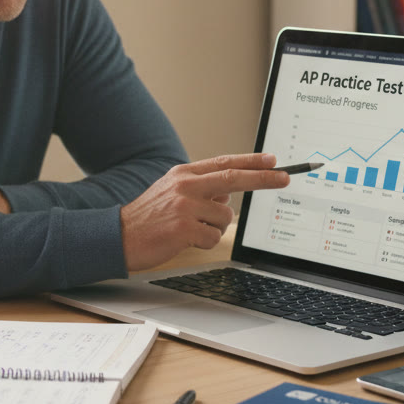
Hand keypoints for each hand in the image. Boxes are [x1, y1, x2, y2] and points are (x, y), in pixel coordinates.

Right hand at [119, 153, 289, 270]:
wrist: (119, 236)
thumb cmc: (149, 217)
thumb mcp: (171, 192)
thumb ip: (200, 187)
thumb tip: (229, 190)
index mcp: (183, 174)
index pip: (224, 163)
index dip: (251, 161)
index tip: (273, 160)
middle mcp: (185, 185)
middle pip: (233, 178)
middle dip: (263, 178)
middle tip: (285, 178)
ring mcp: (184, 206)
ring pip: (224, 216)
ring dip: (215, 227)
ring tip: (191, 230)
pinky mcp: (183, 228)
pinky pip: (213, 237)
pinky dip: (205, 242)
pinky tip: (185, 240)